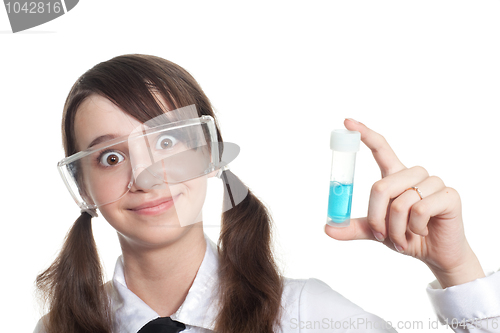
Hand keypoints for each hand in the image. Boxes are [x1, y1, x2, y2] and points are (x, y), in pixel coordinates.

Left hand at [325, 118, 484, 287]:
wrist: (436, 254)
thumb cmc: (406, 236)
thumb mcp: (376, 231)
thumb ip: (354, 227)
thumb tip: (327, 228)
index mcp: (396, 176)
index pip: (381, 148)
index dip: (365, 134)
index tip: (347, 121)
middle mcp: (414, 174)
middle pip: (381, 187)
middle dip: (376, 218)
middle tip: (382, 236)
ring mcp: (434, 182)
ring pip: (400, 203)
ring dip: (396, 228)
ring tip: (404, 237)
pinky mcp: (449, 195)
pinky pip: (420, 210)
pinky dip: (415, 228)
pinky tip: (423, 232)